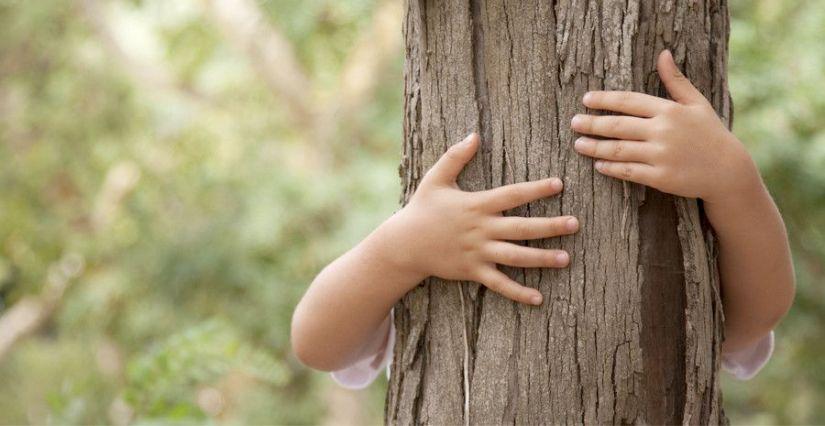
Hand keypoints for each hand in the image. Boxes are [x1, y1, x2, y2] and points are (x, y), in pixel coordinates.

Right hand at [388, 133, 578, 305]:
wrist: (404, 244)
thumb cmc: (422, 209)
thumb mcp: (436, 179)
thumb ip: (455, 156)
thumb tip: (474, 135)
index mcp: (476, 205)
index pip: (512, 195)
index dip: (536, 189)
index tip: (559, 184)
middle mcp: (481, 229)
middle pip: (522, 227)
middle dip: (550, 226)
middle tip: (575, 224)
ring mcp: (478, 252)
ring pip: (516, 256)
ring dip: (542, 259)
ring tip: (566, 258)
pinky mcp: (472, 271)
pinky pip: (499, 283)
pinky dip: (518, 292)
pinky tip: (538, 298)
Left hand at [570, 50, 759, 202]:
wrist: (728, 171)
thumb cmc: (710, 134)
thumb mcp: (696, 103)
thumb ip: (675, 81)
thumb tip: (663, 54)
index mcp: (669, 110)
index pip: (628, 101)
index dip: (604, 100)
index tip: (586, 100)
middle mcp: (663, 131)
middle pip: (617, 126)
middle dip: (592, 123)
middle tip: (574, 122)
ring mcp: (661, 155)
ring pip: (618, 149)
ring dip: (595, 148)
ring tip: (579, 144)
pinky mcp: (660, 177)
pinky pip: (628, 171)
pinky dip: (611, 168)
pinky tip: (598, 165)